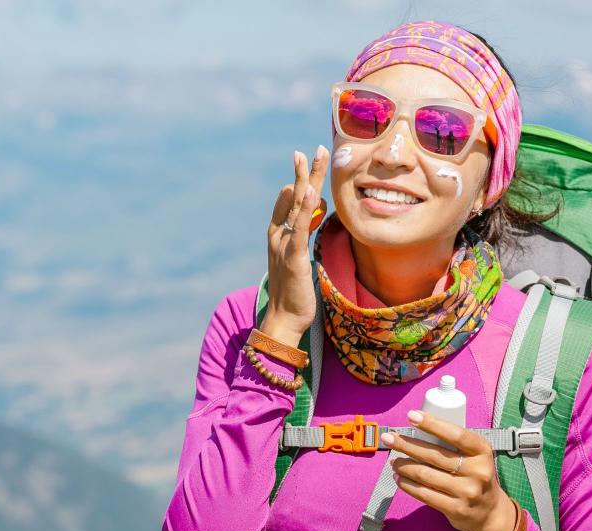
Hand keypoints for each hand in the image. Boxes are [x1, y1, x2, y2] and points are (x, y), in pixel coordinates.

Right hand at [260, 146, 328, 346]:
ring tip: (312, 157)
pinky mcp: (292, 257)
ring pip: (297, 206)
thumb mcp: (298, 260)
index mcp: (279, 236)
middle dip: (303, 172)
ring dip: (306, 179)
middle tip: (311, 149)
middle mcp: (278, 236)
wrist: (283, 320)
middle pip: (293, 197)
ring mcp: (283, 245)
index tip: (307, 162)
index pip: (289, 202)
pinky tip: (310, 191)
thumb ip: (301, 238)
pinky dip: (305, 209)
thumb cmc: (293, 293)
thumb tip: (310, 219)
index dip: (300, 182)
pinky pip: (299, 228)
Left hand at [382, 410, 517, 530]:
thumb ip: (454, 444)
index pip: (456, 434)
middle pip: (434, 455)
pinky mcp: (456, 509)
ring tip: (393, 461)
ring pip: (425, 475)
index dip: (432, 424)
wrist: (490, 512)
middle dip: (406, 444)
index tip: (411, 416)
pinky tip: (398, 478)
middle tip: (388, 438)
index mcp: (482, 451)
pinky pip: (424, 494)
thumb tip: (417, 427)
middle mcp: (477, 471)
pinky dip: (407, 485)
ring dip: (404, 466)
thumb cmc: (475, 474)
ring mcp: (467, 492)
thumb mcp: (474, 456)